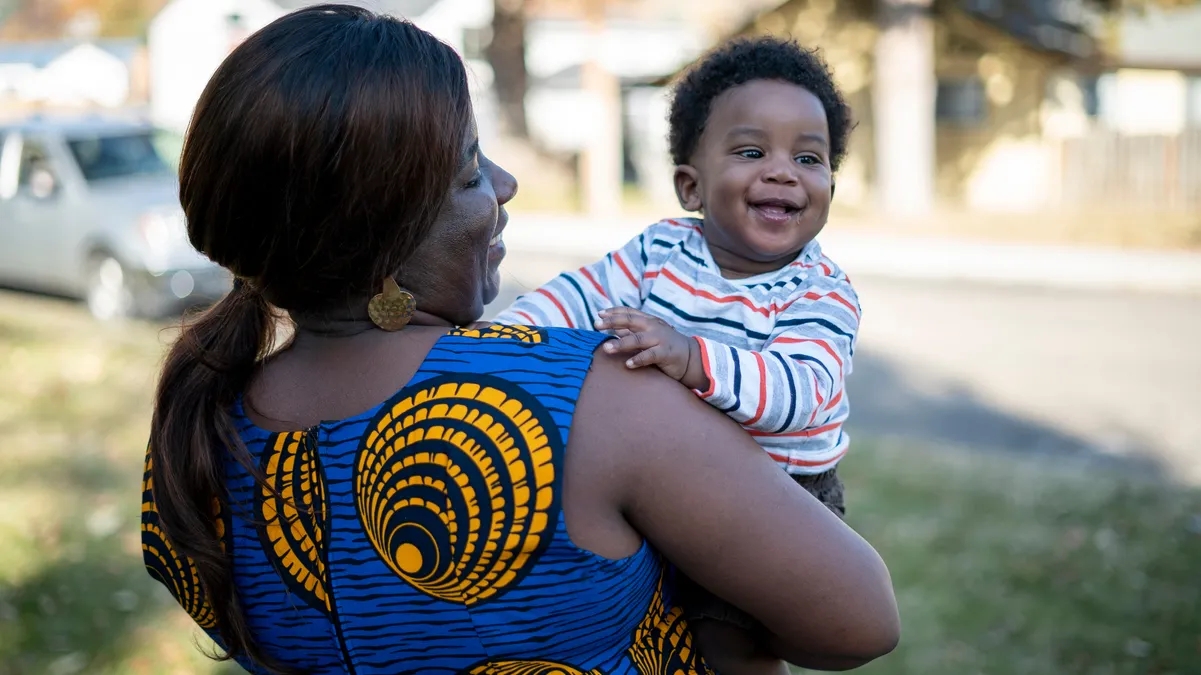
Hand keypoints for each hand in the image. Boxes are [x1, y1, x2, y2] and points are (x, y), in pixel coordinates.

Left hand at [594, 307, 708, 389]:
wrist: (691, 357)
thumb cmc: (665, 346)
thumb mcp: (648, 336)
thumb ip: (631, 332)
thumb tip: (612, 328)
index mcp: (648, 320)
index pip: (629, 312)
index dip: (613, 312)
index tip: (599, 314)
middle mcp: (653, 326)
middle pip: (630, 321)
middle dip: (612, 321)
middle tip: (596, 325)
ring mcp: (660, 339)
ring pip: (637, 339)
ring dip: (621, 343)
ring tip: (606, 348)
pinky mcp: (666, 353)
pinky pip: (650, 355)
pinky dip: (638, 359)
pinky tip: (627, 364)